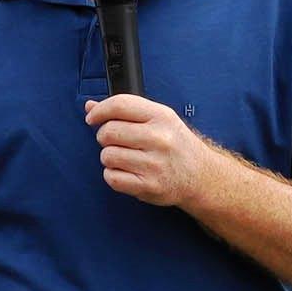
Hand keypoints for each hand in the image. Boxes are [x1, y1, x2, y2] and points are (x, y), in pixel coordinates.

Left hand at [84, 96, 218, 209]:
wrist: (201, 176)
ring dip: (110, 157)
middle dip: (105, 137)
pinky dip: (113, 175)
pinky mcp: (148, 186)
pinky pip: (112, 178)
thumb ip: (125, 111)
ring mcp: (154, 164)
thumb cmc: (176, 145)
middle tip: (115, 141)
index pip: (120, 105)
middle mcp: (159, 138)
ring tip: (126, 158)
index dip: (99, 111)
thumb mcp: (159, 120)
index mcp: (162, 117)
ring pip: (107, 156)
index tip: (92, 118)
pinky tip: (126, 172)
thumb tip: (90, 106)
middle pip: (108, 132)